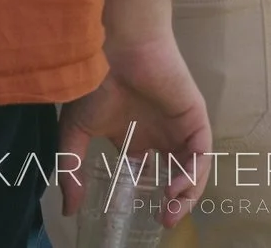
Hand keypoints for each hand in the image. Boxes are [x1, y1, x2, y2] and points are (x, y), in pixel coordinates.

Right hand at [58, 32, 210, 225]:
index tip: (141, 218)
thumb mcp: (74, 135)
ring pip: (193, 166)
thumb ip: (72, 172)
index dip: (148, 196)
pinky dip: (195, 172)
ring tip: (171, 210)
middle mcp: (161, 134)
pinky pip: (202, 151)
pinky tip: (177, 187)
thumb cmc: (95, 84)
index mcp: (136, 138)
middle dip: (174, 200)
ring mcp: (179, 126)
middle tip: (163, 221)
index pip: (150, 174)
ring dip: (188, 191)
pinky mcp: (195, 117)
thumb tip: (69, 211)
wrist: (116, 50)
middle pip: (176, 173)